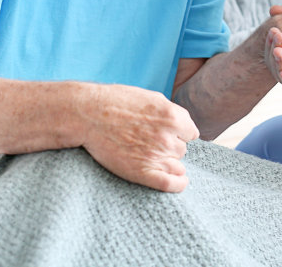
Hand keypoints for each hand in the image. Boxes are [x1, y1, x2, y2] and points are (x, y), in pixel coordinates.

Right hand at [81, 84, 198, 192]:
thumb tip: (184, 125)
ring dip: (168, 160)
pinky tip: (181, 181)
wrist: (90, 115)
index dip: (180, 132)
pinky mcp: (142, 172)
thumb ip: (172, 112)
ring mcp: (155, 156)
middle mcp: (167, 137)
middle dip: (171, 145)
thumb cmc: (119, 102)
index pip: (191, 132)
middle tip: (151, 140)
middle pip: (182, 148)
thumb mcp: (152, 97)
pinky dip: (178, 184)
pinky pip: (170, 183)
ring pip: (176, 164)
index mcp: (172, 117)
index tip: (169, 132)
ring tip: (150, 153)